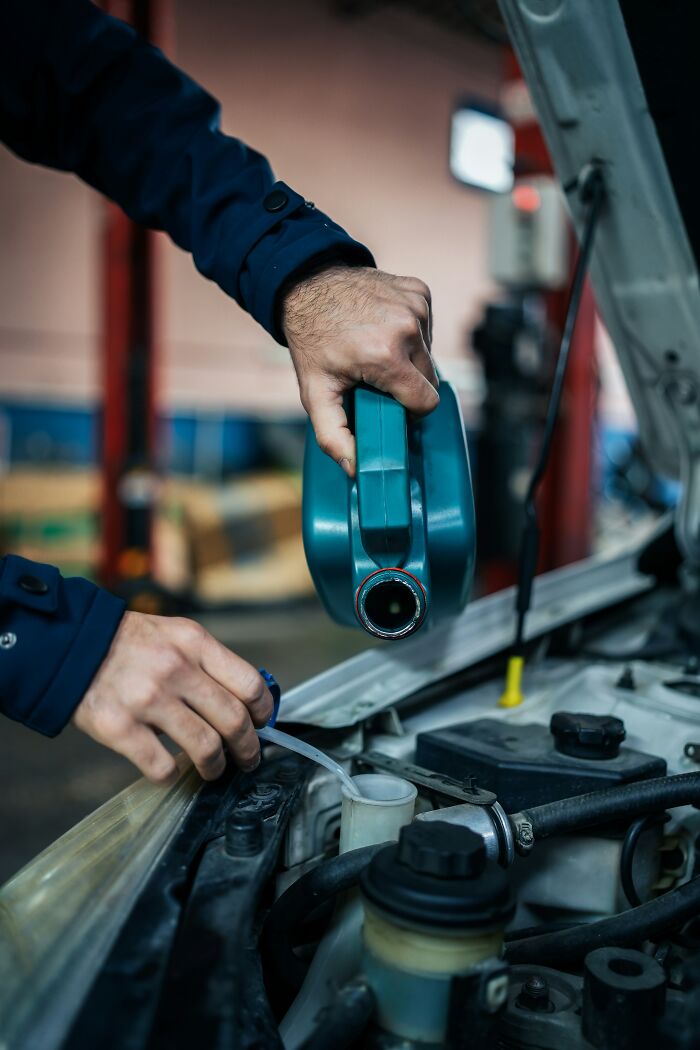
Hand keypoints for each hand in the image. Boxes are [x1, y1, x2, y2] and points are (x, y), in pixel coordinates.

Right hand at [72, 612, 272, 784]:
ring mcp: (147, 700)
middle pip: (233, 720)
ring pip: (205, 747)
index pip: (249, 684)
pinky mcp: (119, 728)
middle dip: (247, 748)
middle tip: (247, 758)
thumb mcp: (175, 635)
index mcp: (194, 643)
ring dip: (216, 766)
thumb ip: (208, 662)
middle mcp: (175, 669)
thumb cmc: (129, 643)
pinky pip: (161, 766)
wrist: (70, 645)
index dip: (263, 711)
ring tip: (213, 769)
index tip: (261, 723)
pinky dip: (172, 775)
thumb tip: (244, 701)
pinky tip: (171, 769)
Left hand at [282, 266, 438, 474]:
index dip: (408, 410)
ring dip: (409, 358)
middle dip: (407, 385)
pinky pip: (428, 327)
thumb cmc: (313, 342)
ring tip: (376, 351)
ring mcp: (416, 306)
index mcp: (385, 357)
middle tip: (377, 379)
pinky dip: (411, 333)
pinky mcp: (419, 291)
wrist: (307, 286)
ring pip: (430, 353)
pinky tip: (384, 329)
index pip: (425, 403)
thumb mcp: (315, 393)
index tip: (387, 403)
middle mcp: (406, 328)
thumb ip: (333, 436)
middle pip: (430, 380)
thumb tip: (355, 469)